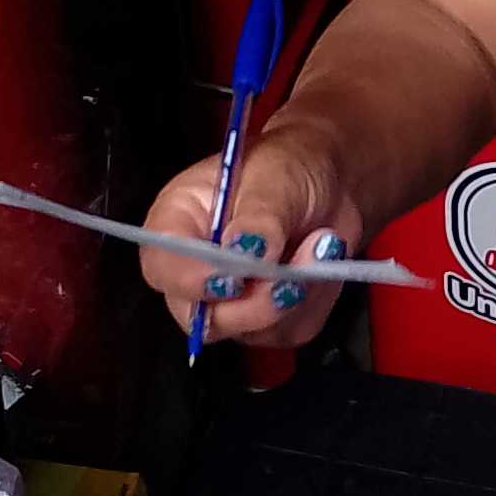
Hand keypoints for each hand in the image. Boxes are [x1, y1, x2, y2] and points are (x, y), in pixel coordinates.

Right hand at [140, 121, 365, 347]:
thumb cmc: (291, 165)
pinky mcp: (269, 320)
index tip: (233, 280)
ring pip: (251, 330)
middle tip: (296, 277)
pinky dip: (315, 301)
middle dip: (254, 305)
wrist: (333, 181)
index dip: (191, 281)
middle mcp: (195, 269)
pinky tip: (323, 262)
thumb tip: (245, 254)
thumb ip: (258, 217)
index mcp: (177, 222)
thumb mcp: (275, 177)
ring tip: (322, 244)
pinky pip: (289, 330)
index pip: (162, 267)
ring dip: (295, 296)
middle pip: (201, 319)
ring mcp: (230, 301)